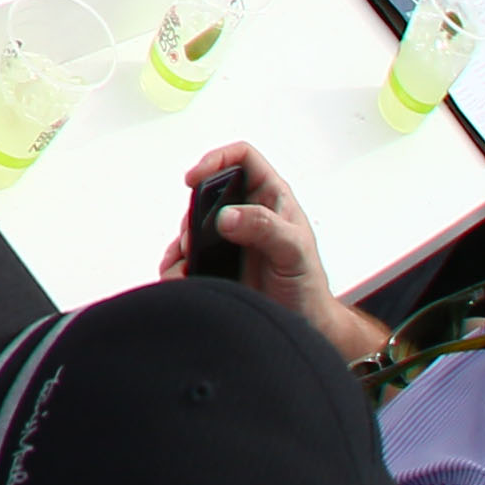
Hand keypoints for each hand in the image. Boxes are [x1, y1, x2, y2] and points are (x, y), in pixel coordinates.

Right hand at [173, 143, 384, 362]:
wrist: (302, 326)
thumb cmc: (308, 288)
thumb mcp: (295, 253)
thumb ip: (266, 228)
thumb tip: (227, 216)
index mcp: (272, 200)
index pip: (242, 159)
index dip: (217, 160)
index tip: (196, 178)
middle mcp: (247, 214)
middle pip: (206, 192)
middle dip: (193, 212)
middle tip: (195, 237)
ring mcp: (228, 238)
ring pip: (190, 225)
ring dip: (183, 243)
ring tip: (191, 263)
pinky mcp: (213, 262)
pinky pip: (182, 254)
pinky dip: (176, 264)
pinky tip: (184, 275)